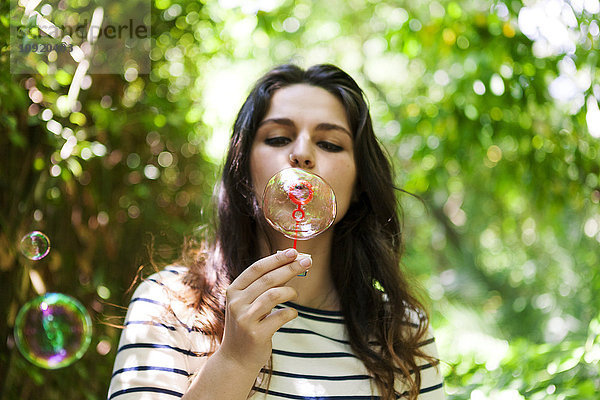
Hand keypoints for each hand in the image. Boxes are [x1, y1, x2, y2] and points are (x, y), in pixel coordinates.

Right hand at [217, 248, 311, 370]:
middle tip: (307, 262)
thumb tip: (289, 265)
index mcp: (233, 290)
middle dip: (290, 268)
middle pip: (268, 279)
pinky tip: (292, 313)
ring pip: (274, 294)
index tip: (294, 252)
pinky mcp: (256, 334)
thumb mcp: (248, 303)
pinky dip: (291, 312)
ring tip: (295, 295)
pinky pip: (281, 316)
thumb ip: (263, 286)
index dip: (276, 258)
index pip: (257, 268)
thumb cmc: (247, 326)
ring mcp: (245, 319)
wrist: (235, 359)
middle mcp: (236, 302)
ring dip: (291, 291)